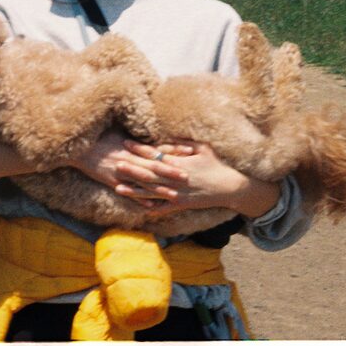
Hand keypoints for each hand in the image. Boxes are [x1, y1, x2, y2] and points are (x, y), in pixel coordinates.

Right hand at [66, 128, 193, 208]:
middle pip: (155, 166)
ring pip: (144, 182)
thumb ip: (135, 134)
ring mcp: (121, 171)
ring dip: (159, 189)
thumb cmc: (98, 134)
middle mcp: (130, 158)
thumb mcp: (118, 130)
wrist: (78, 145)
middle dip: (172, 172)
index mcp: (133, 145)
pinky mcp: (111, 181)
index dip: (174, 150)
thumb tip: (150, 129)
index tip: (190, 151)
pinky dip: (139, 199)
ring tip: (174, 195)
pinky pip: (128, 192)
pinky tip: (151, 207)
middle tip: (189, 176)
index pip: (158, 148)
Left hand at [115, 138, 281, 219]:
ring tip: (117, 187)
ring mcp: (177, 193)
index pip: (155, 155)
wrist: (230, 187)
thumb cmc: (217, 164)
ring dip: (133, 190)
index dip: (140, 149)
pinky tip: (138, 208)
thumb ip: (183, 142)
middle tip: (115, 163)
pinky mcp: (181, 204)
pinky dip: (151, 208)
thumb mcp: (202, 147)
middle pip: (149, 173)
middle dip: (131, 168)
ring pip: (151, 192)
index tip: (126, 143)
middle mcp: (175, 179)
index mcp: (179, 163)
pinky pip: (163, 208)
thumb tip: (167, 136)